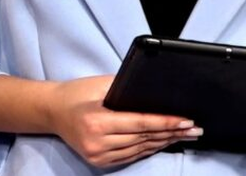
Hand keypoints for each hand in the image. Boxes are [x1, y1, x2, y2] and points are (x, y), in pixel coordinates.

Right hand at [47, 75, 201, 167]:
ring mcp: (98, 155)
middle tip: (194, 129)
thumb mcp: (100, 85)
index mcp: (97, 121)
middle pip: (143, 138)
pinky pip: (131, 156)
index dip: (165, 123)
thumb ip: (126, 90)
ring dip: (164, 142)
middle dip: (171, 132)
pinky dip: (149, 148)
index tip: (186, 121)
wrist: (51, 111)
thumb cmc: (76, 93)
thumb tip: (155, 94)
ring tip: (184, 135)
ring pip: (140, 149)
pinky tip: (163, 142)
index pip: (140, 123)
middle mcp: (97, 142)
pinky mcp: (99, 162)